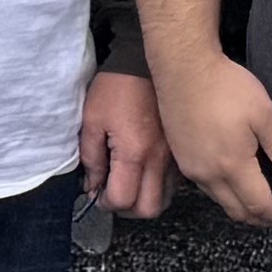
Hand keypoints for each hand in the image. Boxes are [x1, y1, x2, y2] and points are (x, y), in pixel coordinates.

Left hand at [76, 69, 172, 217]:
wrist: (143, 63)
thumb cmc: (116, 88)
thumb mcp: (92, 121)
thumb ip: (91, 159)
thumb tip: (93, 186)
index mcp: (134, 153)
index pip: (123, 200)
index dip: (105, 202)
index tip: (97, 193)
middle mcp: (158, 159)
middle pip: (149, 209)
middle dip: (128, 208)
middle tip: (114, 194)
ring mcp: (173, 156)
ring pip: (165, 199)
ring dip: (145, 199)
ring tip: (130, 184)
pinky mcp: (180, 150)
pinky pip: (174, 182)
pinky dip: (159, 185)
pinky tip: (145, 171)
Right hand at [154, 50, 271, 231]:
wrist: (183, 67)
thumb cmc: (224, 86)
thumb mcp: (263, 113)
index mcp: (232, 166)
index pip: (259, 204)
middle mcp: (208, 174)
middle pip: (237, 210)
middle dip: (260, 218)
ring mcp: (192, 167)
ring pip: (220, 201)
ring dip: (241, 207)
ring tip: (259, 202)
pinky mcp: (181, 157)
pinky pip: (206, 187)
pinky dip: (224, 194)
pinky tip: (234, 181)